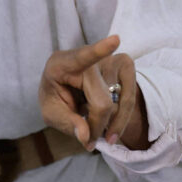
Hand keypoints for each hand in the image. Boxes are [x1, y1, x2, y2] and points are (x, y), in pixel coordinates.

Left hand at [38, 35, 148, 150]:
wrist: (67, 88)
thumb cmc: (56, 97)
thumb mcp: (52, 114)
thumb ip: (67, 124)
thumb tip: (87, 137)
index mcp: (60, 64)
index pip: (81, 58)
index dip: (99, 50)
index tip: (116, 40)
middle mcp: (86, 57)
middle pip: (102, 102)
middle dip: (98, 126)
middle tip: (90, 142)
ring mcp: (108, 58)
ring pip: (119, 103)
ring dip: (111, 124)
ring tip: (99, 133)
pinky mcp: (124, 64)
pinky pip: (129, 98)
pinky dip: (121, 116)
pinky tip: (108, 120)